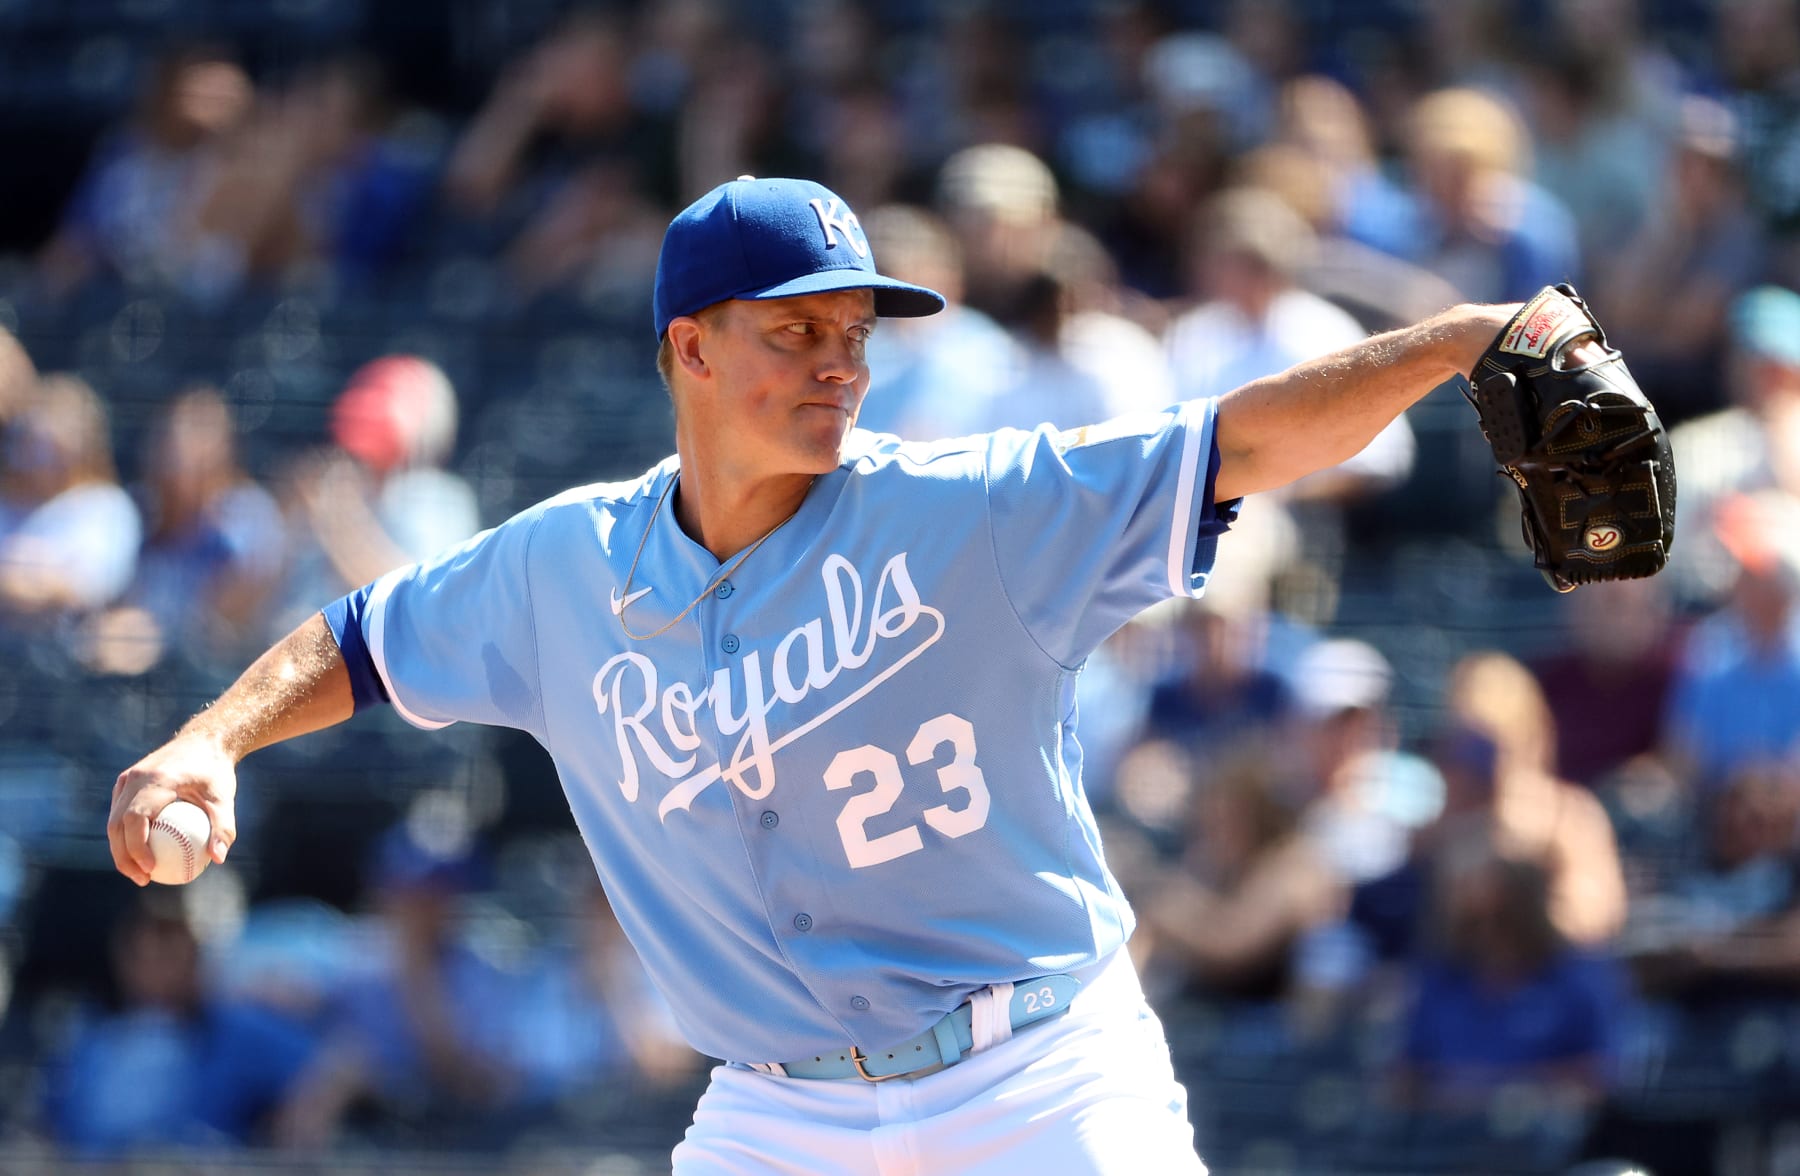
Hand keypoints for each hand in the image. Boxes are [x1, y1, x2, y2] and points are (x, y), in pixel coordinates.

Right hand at [109, 734, 238, 884]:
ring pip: (114, 821)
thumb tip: (218, 859)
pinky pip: (120, 813)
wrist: (203, 741)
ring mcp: (126, 779)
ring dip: (121, 850)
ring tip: (141, 874)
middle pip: (117, 824)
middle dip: (123, 856)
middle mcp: (134, 778)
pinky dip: (126, 835)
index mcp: (155, 780)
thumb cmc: (215, 772)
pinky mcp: (125, 782)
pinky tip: (142, 857)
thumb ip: (223, 827)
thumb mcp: (224, 798)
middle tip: (143, 879)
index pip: (136, 818)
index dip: (137, 847)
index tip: (151, 869)